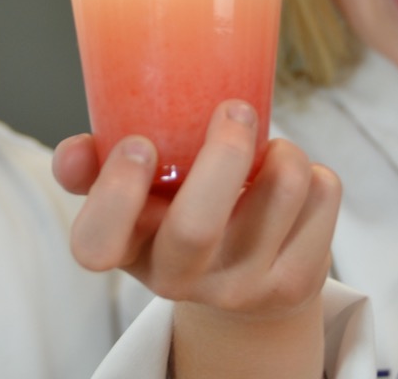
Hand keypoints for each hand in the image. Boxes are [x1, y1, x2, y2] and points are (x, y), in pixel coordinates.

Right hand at [54, 101, 341, 377]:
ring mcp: (240, 286)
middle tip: (234, 110)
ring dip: (282, 150)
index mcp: (128, 250)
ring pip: (281, 190)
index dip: (113, 193)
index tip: (139, 144)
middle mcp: (180, 278)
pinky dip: (313, 171)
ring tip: (268, 151)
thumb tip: (74, 152)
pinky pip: (323, 195)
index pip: (96, 244)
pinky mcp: (295, 282)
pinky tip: (291, 183)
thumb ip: (96, 167)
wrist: (244, 286)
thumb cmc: (178, 217)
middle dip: (222, 155)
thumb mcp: (133, 199)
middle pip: (196, 226)